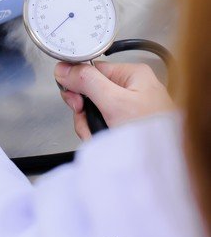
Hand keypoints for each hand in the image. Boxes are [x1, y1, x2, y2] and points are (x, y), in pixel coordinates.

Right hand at [54, 61, 174, 139]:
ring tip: (101, 137)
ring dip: (91, 127)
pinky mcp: (127, 127)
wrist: (172, 168)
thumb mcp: (115, 103)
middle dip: (85, 112)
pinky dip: (99, 135)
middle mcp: (132, 89)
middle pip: (91, 92)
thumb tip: (64, 68)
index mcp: (132, 74)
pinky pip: (103, 125)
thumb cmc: (154, 132)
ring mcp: (130, 109)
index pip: (92, 70)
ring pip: (94, 112)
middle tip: (90, 124)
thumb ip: (87, 82)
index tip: (75, 102)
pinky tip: (106, 142)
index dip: (78, 86)